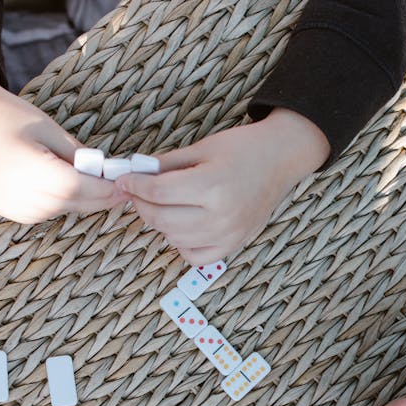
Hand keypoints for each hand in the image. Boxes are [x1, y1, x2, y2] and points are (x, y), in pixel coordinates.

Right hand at [0, 38, 120, 224]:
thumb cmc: (11, 115)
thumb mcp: (51, 130)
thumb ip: (78, 155)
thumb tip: (106, 175)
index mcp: (27, 168)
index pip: (75, 187)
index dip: (103, 190)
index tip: (124, 186)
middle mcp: (14, 193)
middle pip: (69, 203)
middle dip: (97, 198)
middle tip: (119, 192)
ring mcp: (7, 205)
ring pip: (57, 211)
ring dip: (80, 202)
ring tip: (97, 188)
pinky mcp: (4, 209)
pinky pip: (42, 213)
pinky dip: (59, 204)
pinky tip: (68, 191)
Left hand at [114, 108, 329, 262]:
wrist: (280, 159)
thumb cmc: (242, 149)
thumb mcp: (201, 149)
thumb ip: (166, 165)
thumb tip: (135, 174)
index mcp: (212, 185)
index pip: (158, 192)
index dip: (134, 186)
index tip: (124, 181)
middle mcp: (221, 215)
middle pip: (161, 218)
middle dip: (141, 205)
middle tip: (136, 193)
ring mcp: (228, 235)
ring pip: (173, 239)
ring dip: (159, 223)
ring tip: (160, 205)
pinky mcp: (233, 245)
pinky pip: (194, 256)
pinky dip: (181, 244)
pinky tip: (181, 226)